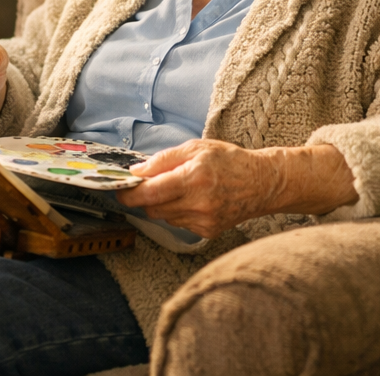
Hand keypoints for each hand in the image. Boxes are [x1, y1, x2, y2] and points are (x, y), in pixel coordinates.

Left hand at [115, 139, 355, 239]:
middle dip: (143, 197)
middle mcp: (198, 203)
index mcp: (194, 177)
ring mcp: (203, 221)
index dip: (129, 192)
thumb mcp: (196, 147)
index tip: (118, 189)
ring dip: (160, 204)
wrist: (261, 183)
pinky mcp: (207, 232)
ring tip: (175, 188)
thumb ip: (164, 159)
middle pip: (153, 208)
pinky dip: (177, 212)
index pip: (150, 192)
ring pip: (164, 217)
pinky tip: (191, 200)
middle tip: (143, 186)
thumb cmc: (228, 160)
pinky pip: (178, 224)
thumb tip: (137, 171)